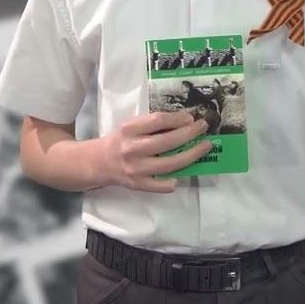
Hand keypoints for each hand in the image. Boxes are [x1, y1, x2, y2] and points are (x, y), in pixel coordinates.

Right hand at [98, 111, 212, 192]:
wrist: (100, 162)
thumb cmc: (122, 140)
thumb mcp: (131, 126)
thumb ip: (152, 124)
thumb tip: (184, 122)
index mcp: (129, 129)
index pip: (158, 120)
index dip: (177, 119)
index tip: (190, 117)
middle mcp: (132, 148)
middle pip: (167, 141)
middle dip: (190, 134)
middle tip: (203, 128)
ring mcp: (135, 169)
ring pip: (169, 164)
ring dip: (191, 155)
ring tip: (204, 146)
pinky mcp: (137, 185)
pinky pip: (160, 185)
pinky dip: (172, 181)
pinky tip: (182, 174)